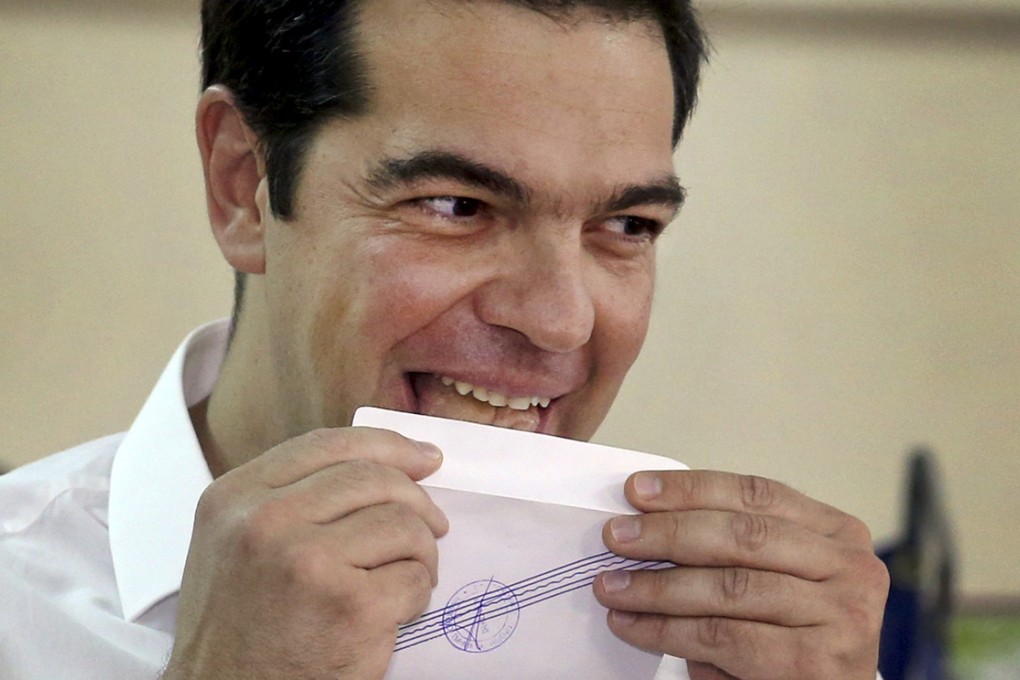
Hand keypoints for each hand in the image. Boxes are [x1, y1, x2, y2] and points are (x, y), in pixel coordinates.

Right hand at [163, 427, 447, 679]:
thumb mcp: (239, 540)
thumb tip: (392, 462)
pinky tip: (393, 612)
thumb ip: (294, 495)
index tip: (425, 457)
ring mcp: (307, 562)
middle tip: (433, 526)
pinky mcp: (349, 606)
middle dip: (417, 501)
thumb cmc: (241, 626)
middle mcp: (265, 521)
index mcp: (235, 497)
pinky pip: (413, 576)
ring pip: (403, 524)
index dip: (389, 445)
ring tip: (407, 576)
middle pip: (373, 478)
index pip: (329, 444)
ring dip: (421, 552)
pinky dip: (416, 594)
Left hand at [593, 470, 887, 679]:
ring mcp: (842, 617)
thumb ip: (727, 547)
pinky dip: (668, 630)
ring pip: (729, 587)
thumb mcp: (771, 578)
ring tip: (613, 586)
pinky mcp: (816, 663)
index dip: (691, 489)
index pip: (756, 494)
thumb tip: (644, 524)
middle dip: (668, 532)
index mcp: (837, 533)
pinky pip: (723, 637)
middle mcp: (850, 568)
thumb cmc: (790, 636)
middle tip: (616, 536)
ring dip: (658, 586)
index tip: (637, 489)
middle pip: (743, 535)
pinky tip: (633, 624)